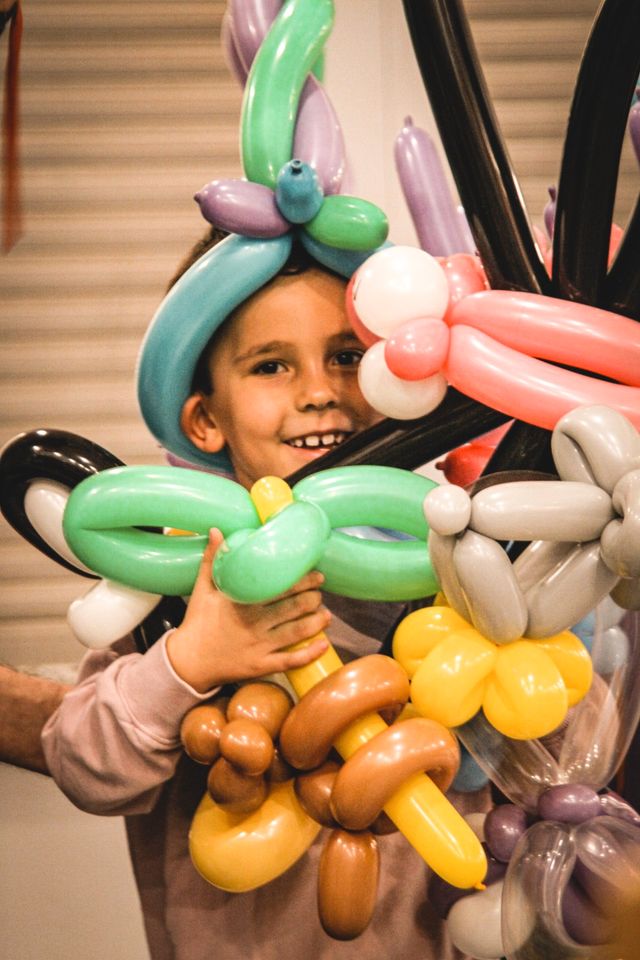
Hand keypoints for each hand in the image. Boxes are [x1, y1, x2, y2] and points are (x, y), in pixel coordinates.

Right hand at [166, 529, 330, 691]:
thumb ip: (212, 560)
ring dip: (316, 622)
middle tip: (320, 592)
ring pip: (296, 632)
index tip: (316, 574)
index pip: (279, 587)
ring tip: (327, 614)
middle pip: (293, 607)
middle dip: (313, 598)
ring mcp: (259, 646)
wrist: (188, 662)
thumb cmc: (197, 622)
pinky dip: (309, 654)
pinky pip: (290, 661)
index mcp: (241, 601)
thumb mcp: (202, 589)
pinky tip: (323, 645)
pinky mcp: (261, 665)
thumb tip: (217, 531)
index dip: (302, 580)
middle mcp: (253, 623)